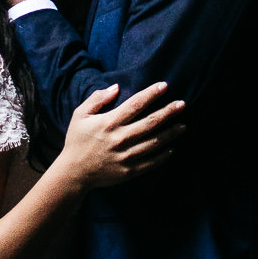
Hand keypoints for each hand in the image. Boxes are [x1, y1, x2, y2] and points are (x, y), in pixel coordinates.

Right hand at [60, 82, 185, 191]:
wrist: (74, 172)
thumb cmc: (77, 141)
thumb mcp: (80, 115)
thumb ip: (97, 99)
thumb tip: (115, 87)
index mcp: (109, 122)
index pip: (135, 104)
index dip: (151, 94)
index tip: (164, 86)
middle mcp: (120, 138)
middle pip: (150, 122)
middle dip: (168, 112)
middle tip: (182, 104)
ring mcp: (126, 156)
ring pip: (154, 142)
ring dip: (171, 134)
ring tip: (183, 126)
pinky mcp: (129, 171)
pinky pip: (151, 162)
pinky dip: (163, 155)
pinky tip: (172, 148)